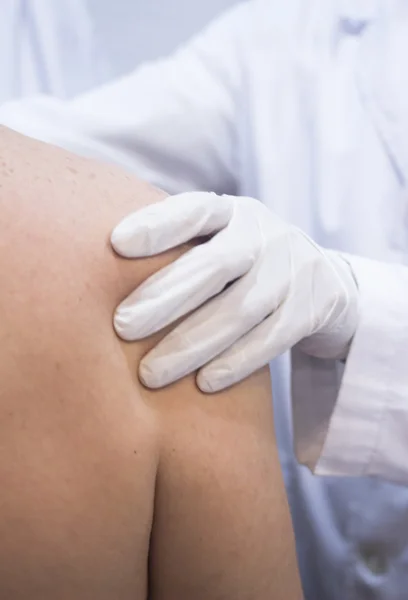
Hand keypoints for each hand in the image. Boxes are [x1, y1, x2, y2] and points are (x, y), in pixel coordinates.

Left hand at [111, 192, 358, 391]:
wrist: (326, 283)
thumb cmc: (248, 265)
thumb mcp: (223, 242)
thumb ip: (182, 248)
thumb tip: (100, 269)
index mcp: (234, 212)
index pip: (196, 210)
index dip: (158, 225)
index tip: (116, 245)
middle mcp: (266, 234)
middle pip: (216, 264)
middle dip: (166, 296)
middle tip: (122, 327)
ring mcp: (294, 270)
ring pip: (241, 309)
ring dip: (193, 343)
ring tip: (150, 373)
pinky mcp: (314, 308)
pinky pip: (273, 338)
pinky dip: (237, 362)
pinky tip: (203, 384)